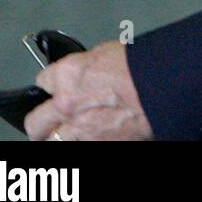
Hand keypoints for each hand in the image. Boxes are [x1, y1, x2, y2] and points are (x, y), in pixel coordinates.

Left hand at [24, 40, 154, 140]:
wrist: (166, 88)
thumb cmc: (146, 68)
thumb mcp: (111, 53)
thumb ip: (89, 67)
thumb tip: (88, 73)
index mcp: (68, 75)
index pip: (42, 81)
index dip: (51, 84)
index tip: (54, 88)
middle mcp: (65, 104)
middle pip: (35, 122)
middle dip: (40, 122)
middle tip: (45, 124)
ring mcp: (77, 131)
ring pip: (51, 142)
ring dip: (57, 138)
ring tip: (65, 136)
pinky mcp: (94, 145)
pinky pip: (76, 148)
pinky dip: (82, 143)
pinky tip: (89, 137)